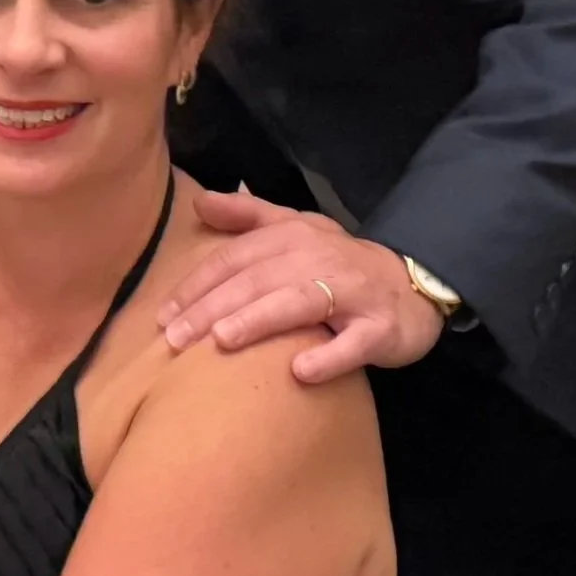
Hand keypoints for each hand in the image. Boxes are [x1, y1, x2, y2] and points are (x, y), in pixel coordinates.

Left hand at [157, 188, 446, 382]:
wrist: (412, 285)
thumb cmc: (338, 262)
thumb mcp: (295, 229)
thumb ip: (247, 216)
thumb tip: (198, 203)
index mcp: (292, 236)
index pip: (235, 259)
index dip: (197, 285)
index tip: (163, 314)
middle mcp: (319, 258)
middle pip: (258, 281)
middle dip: (213, 308)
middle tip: (174, 338)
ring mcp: (353, 293)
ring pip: (299, 304)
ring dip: (259, 321)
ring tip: (221, 341)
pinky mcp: (380, 328)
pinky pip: (353, 344)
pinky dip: (328, 357)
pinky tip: (300, 372)